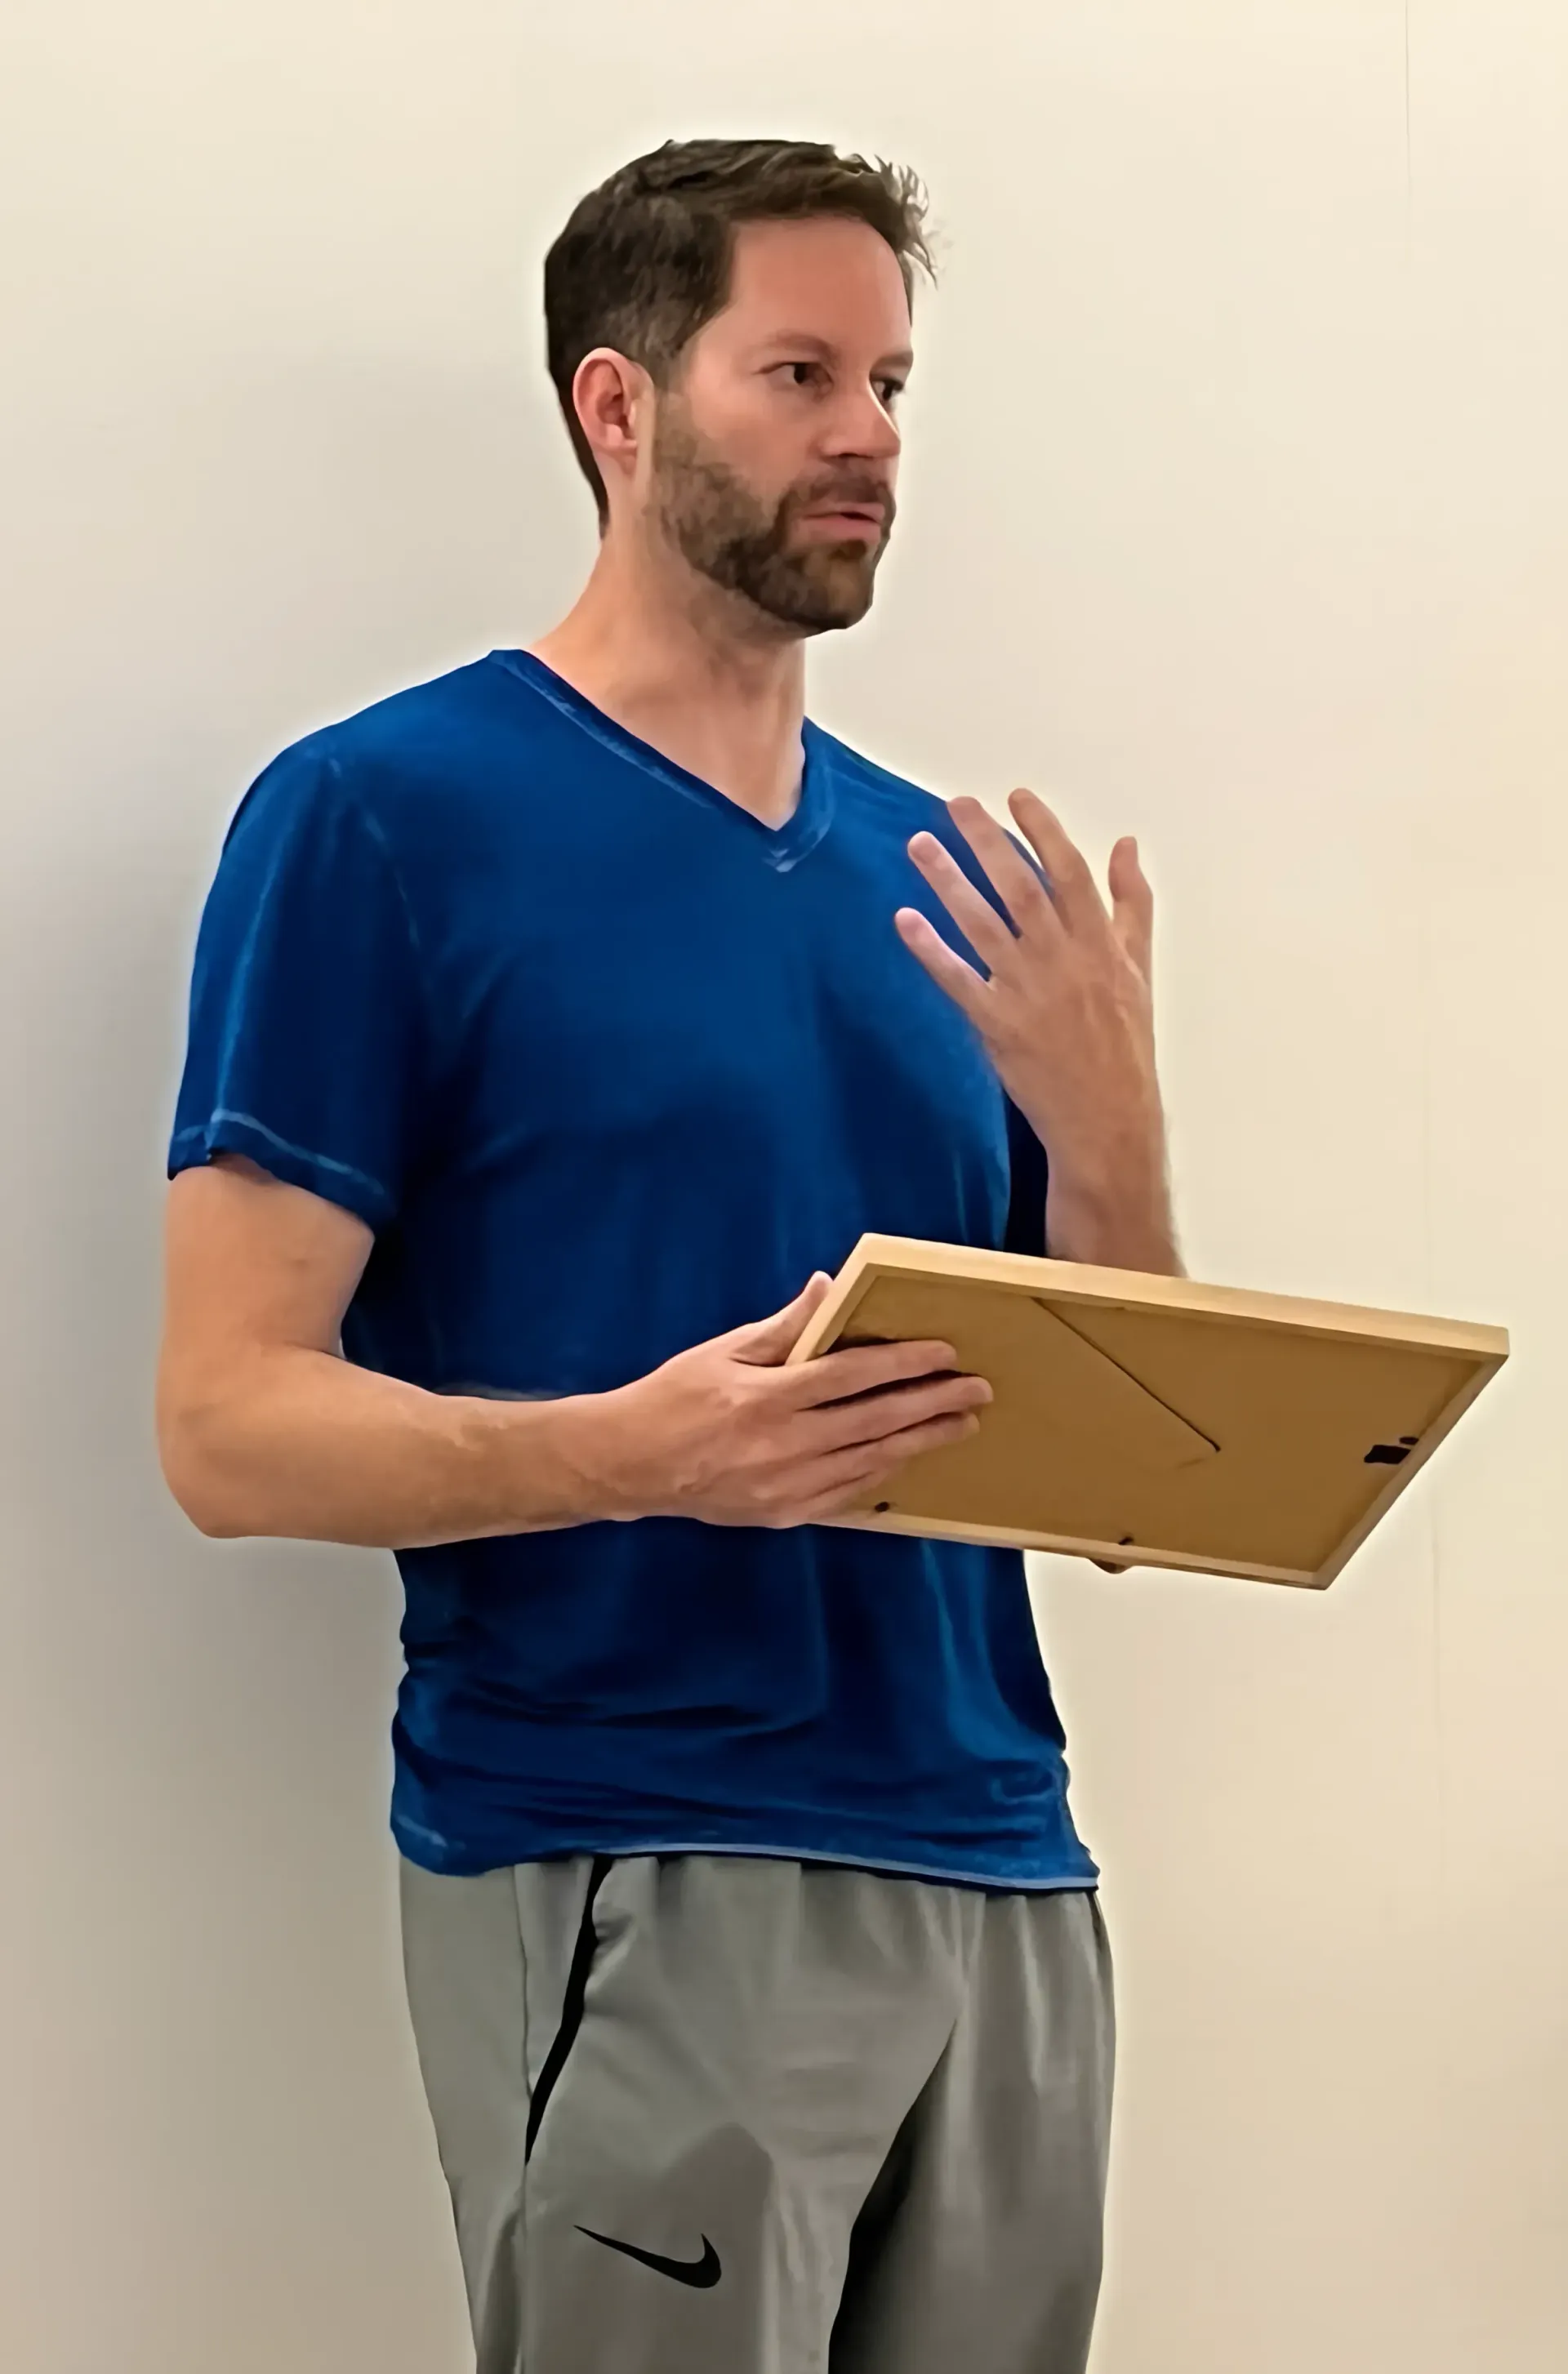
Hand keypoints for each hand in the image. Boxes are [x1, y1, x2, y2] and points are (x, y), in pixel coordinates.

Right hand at [581, 1276, 992, 1528]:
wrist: (631, 1465)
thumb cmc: (673, 1399)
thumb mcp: (723, 1351)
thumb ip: (783, 1327)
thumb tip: (827, 1289)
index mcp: (767, 1397)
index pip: (853, 1376)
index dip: (904, 1363)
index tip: (944, 1353)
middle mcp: (783, 1445)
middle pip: (876, 1421)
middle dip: (933, 1404)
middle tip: (976, 1391)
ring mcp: (787, 1486)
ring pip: (871, 1462)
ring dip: (921, 1441)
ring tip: (960, 1424)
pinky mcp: (784, 1514)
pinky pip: (848, 1494)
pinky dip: (883, 1473)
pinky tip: (907, 1457)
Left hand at [896, 791, 1174, 1263]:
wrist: (1109, 1119)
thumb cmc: (1124, 1044)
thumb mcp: (1140, 969)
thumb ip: (1132, 904)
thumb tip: (1126, 846)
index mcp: (1101, 944)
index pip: (1070, 872)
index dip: (1043, 831)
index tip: (1017, 796)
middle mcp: (1064, 960)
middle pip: (1021, 887)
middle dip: (988, 842)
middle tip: (956, 804)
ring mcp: (1028, 992)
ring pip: (984, 925)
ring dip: (949, 882)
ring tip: (919, 845)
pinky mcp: (998, 1025)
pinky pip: (958, 980)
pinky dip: (931, 950)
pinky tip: (905, 920)